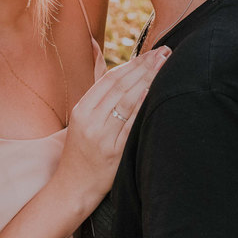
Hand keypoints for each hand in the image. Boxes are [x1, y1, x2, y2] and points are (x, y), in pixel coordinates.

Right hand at [58, 47, 169, 204]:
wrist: (73, 186)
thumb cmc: (81, 151)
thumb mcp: (81, 119)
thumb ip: (96, 91)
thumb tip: (97, 52)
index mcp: (81, 110)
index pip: (110, 79)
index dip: (132, 63)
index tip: (151, 52)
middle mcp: (89, 120)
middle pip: (120, 86)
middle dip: (144, 66)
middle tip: (164, 52)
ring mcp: (101, 136)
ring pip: (126, 101)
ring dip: (147, 80)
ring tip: (165, 65)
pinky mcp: (114, 151)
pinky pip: (130, 125)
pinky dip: (142, 106)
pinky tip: (153, 91)